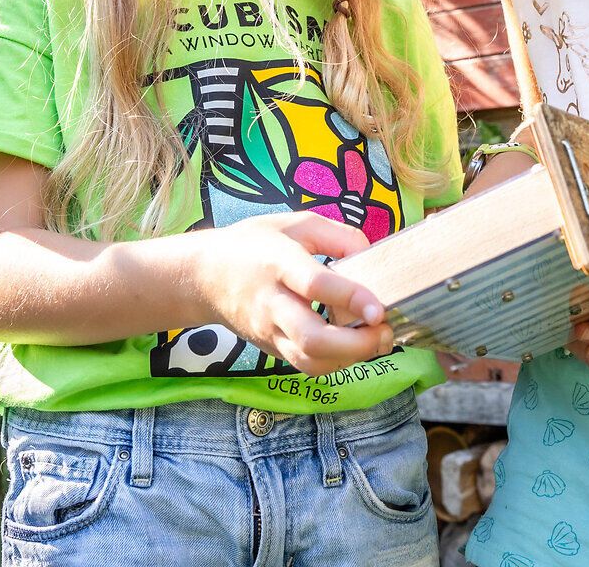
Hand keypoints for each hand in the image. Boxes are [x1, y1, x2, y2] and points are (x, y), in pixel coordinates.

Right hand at [189, 212, 394, 375]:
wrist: (204, 277)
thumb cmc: (253, 244)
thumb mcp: (294, 223)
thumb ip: (337, 235)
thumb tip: (371, 255)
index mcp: (278, 263)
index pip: (315, 285)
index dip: (351, 298)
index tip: (380, 309)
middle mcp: (272, 304)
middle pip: (312, 338)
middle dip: (357, 345)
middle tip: (385, 333)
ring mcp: (269, 332)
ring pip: (311, 362)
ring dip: (351, 359)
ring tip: (377, 341)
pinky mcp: (271, 350)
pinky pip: (307, 365)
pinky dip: (337, 361)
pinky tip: (353, 344)